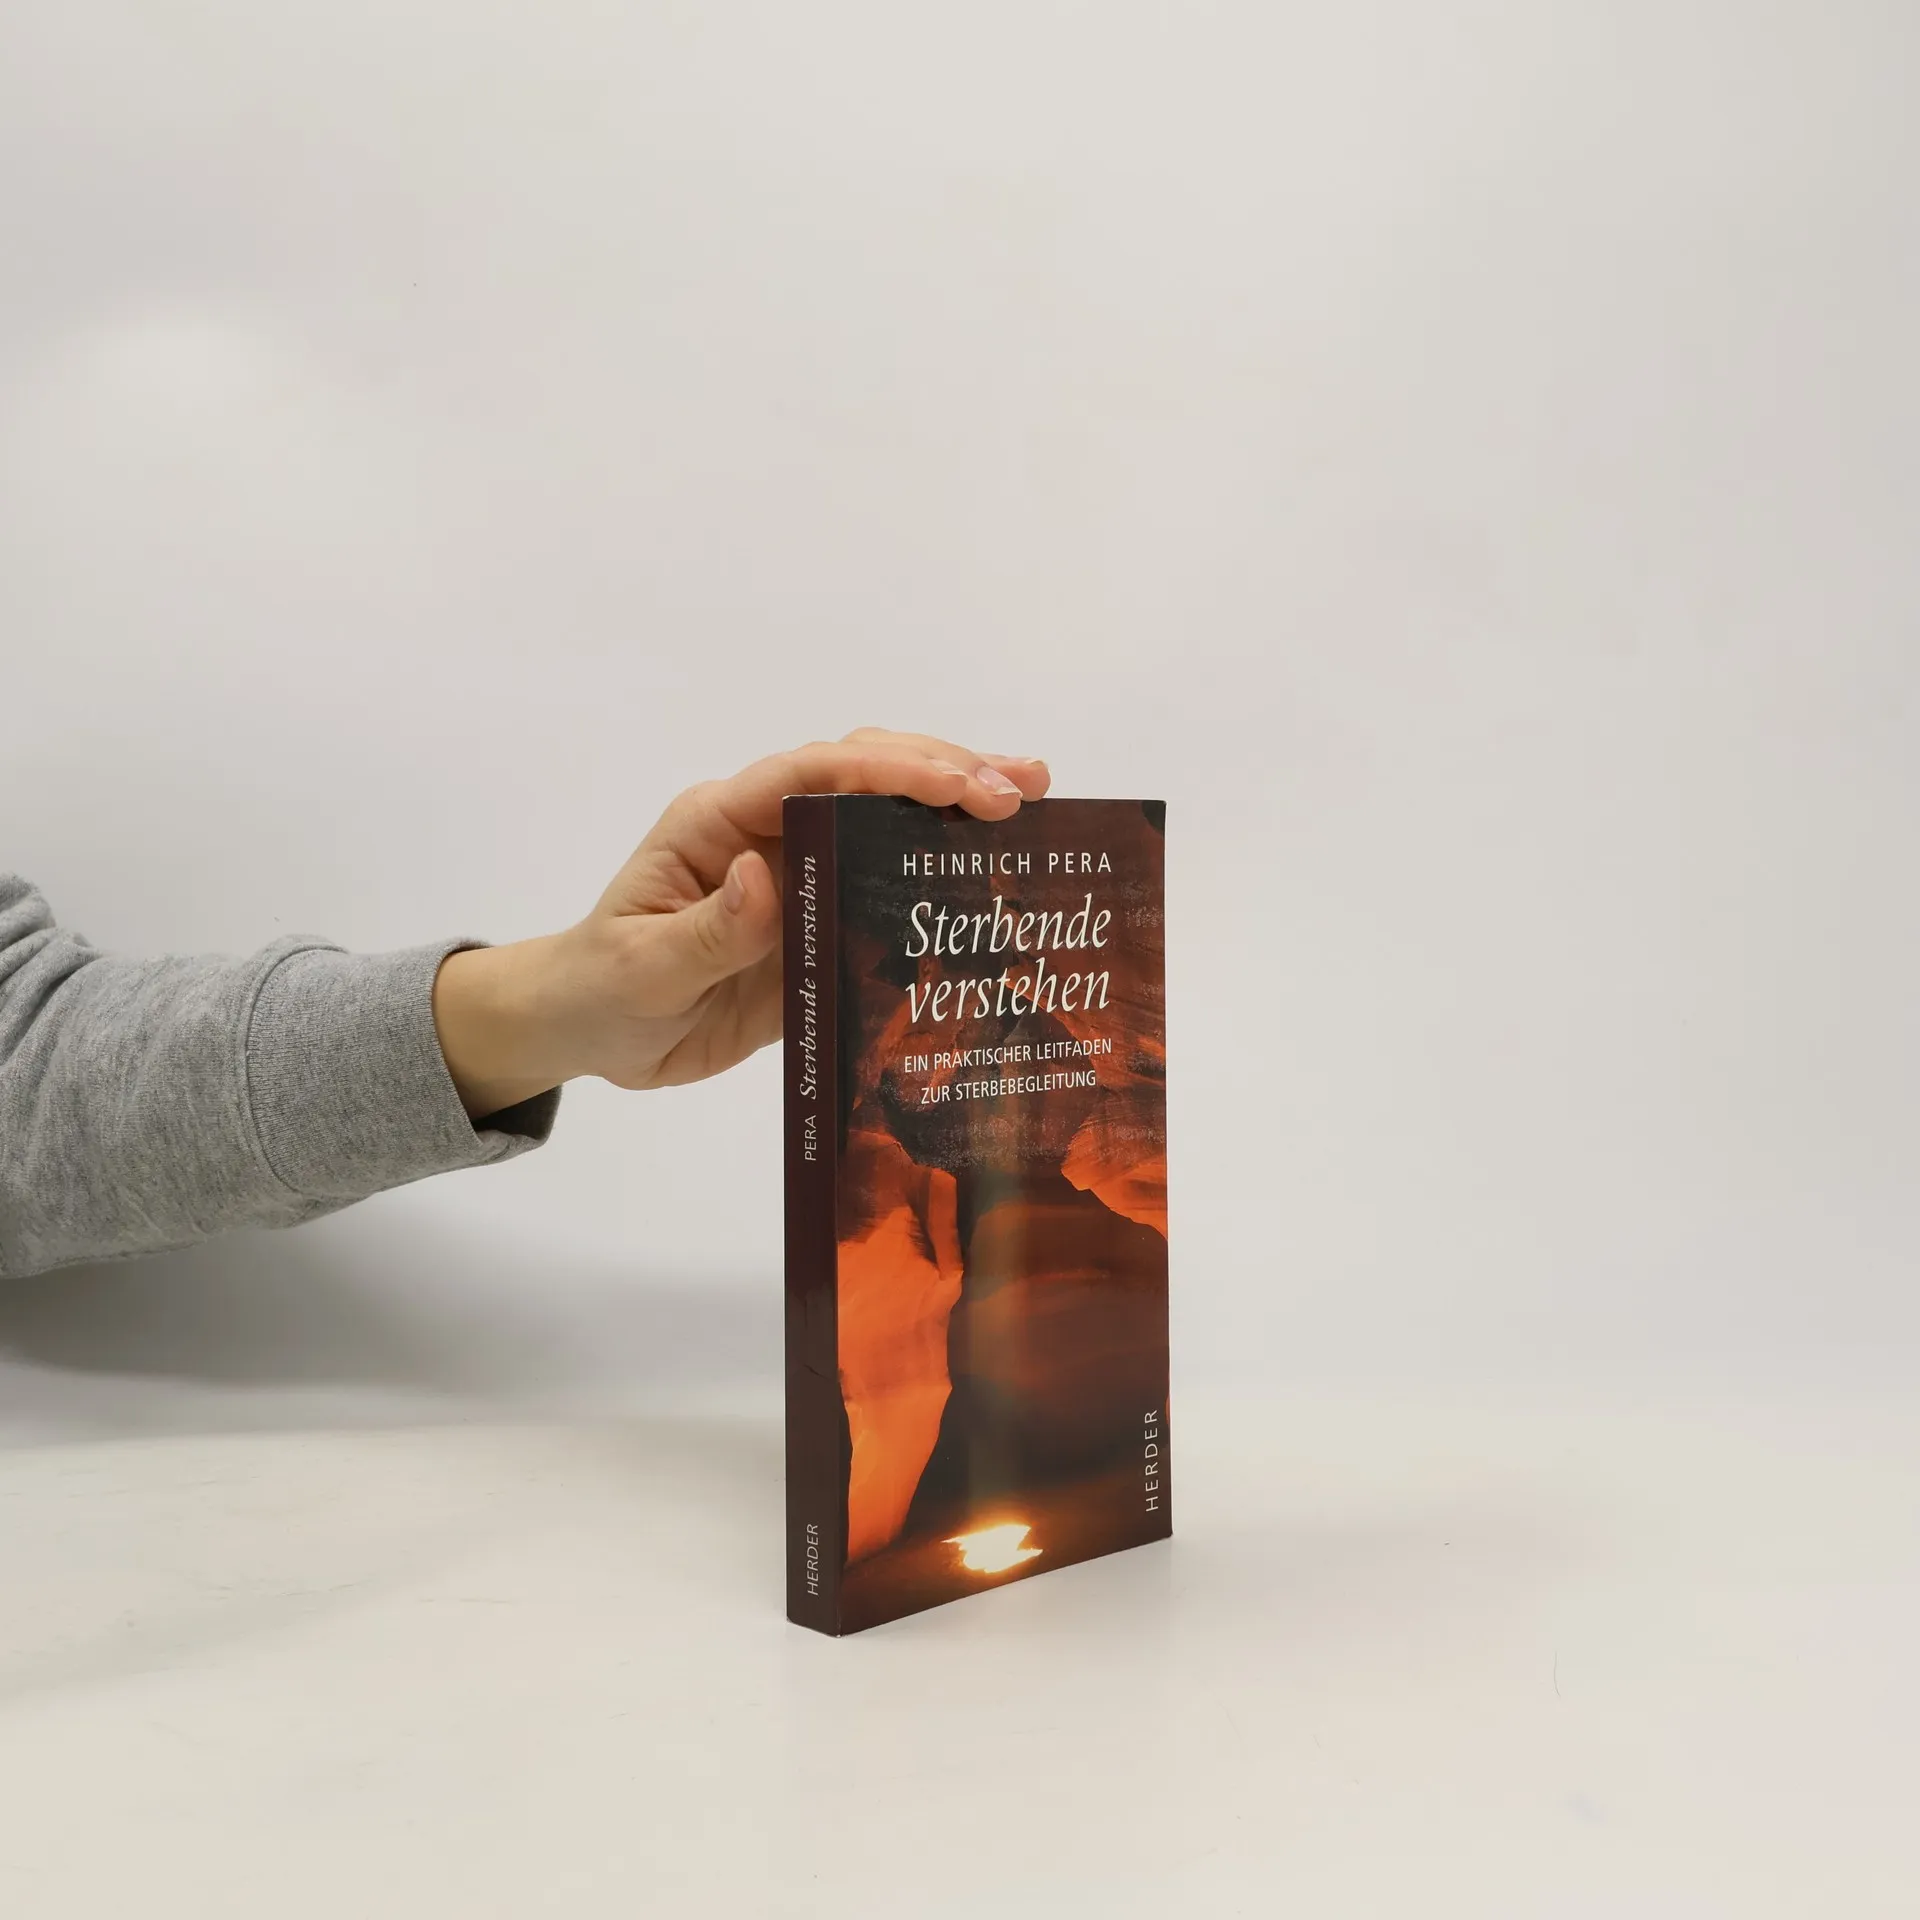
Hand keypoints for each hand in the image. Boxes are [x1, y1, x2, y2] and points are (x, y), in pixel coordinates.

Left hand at [432, 728, 1051, 1117]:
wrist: (591, 1030)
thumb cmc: (603, 989)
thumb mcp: (643, 969)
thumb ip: (709, 929)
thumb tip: (768, 876)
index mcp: (720, 821)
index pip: (812, 773)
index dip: (890, 770)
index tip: (960, 787)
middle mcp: (769, 831)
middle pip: (865, 773)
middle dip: (946, 772)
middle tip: (1024, 791)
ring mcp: (800, 870)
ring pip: (886, 817)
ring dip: (957, 807)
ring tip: (1035, 805)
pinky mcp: (819, 918)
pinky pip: (887, 885)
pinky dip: (942, 875)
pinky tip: (997, 879)